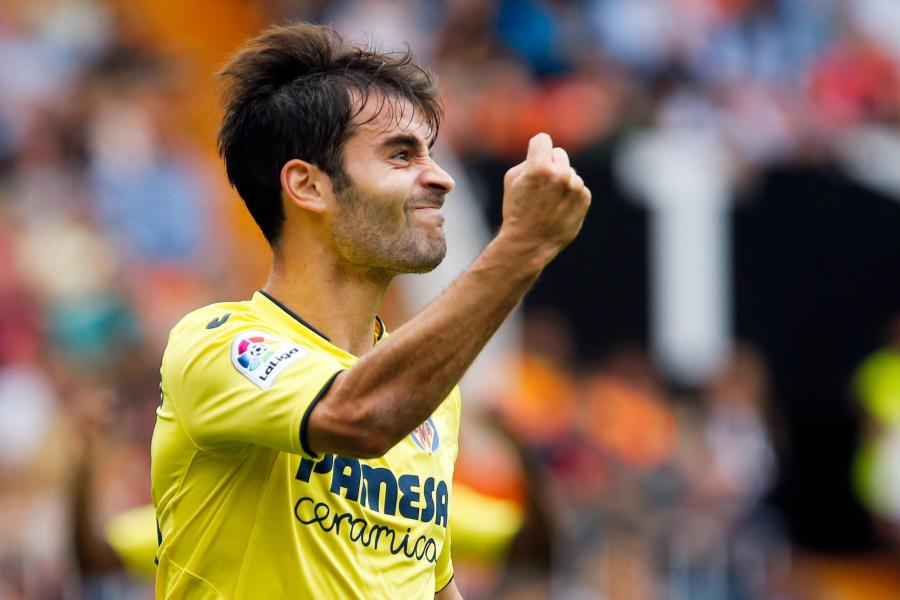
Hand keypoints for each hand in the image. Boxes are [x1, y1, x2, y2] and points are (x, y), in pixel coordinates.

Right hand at [498, 133, 590, 264]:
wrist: (530, 243)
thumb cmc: (516, 210)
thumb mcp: (512, 180)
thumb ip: (529, 160)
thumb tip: (544, 151)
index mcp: (540, 166)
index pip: (543, 139)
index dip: (536, 149)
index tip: (534, 158)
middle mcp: (561, 174)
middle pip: (559, 154)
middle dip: (551, 165)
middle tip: (540, 186)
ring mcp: (575, 186)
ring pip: (570, 172)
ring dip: (561, 181)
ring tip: (548, 201)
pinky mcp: (585, 198)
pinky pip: (578, 186)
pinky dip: (570, 195)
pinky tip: (558, 208)